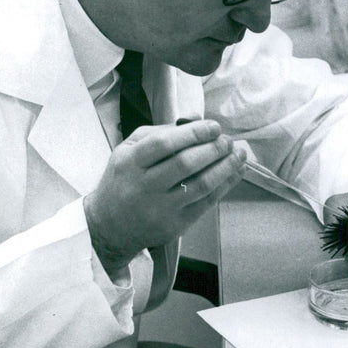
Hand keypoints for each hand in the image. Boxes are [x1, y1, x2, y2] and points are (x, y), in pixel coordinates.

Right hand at [84, 120, 245, 268]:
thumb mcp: (128, 150)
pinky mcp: (174, 225)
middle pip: (185, 164)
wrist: (108, 228)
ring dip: (225, 167)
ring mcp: (160, 208)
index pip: (164, 144)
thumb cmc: (122, 181)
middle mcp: (143, 186)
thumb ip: (159, 132)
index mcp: (130, 162)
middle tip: (227, 140)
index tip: (213, 126)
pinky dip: (224, 186)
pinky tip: (235, 173)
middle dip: (213, 149)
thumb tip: (195, 119)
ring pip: (200, 185)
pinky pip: (205, 203)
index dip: (193, 133)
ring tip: (238, 154)